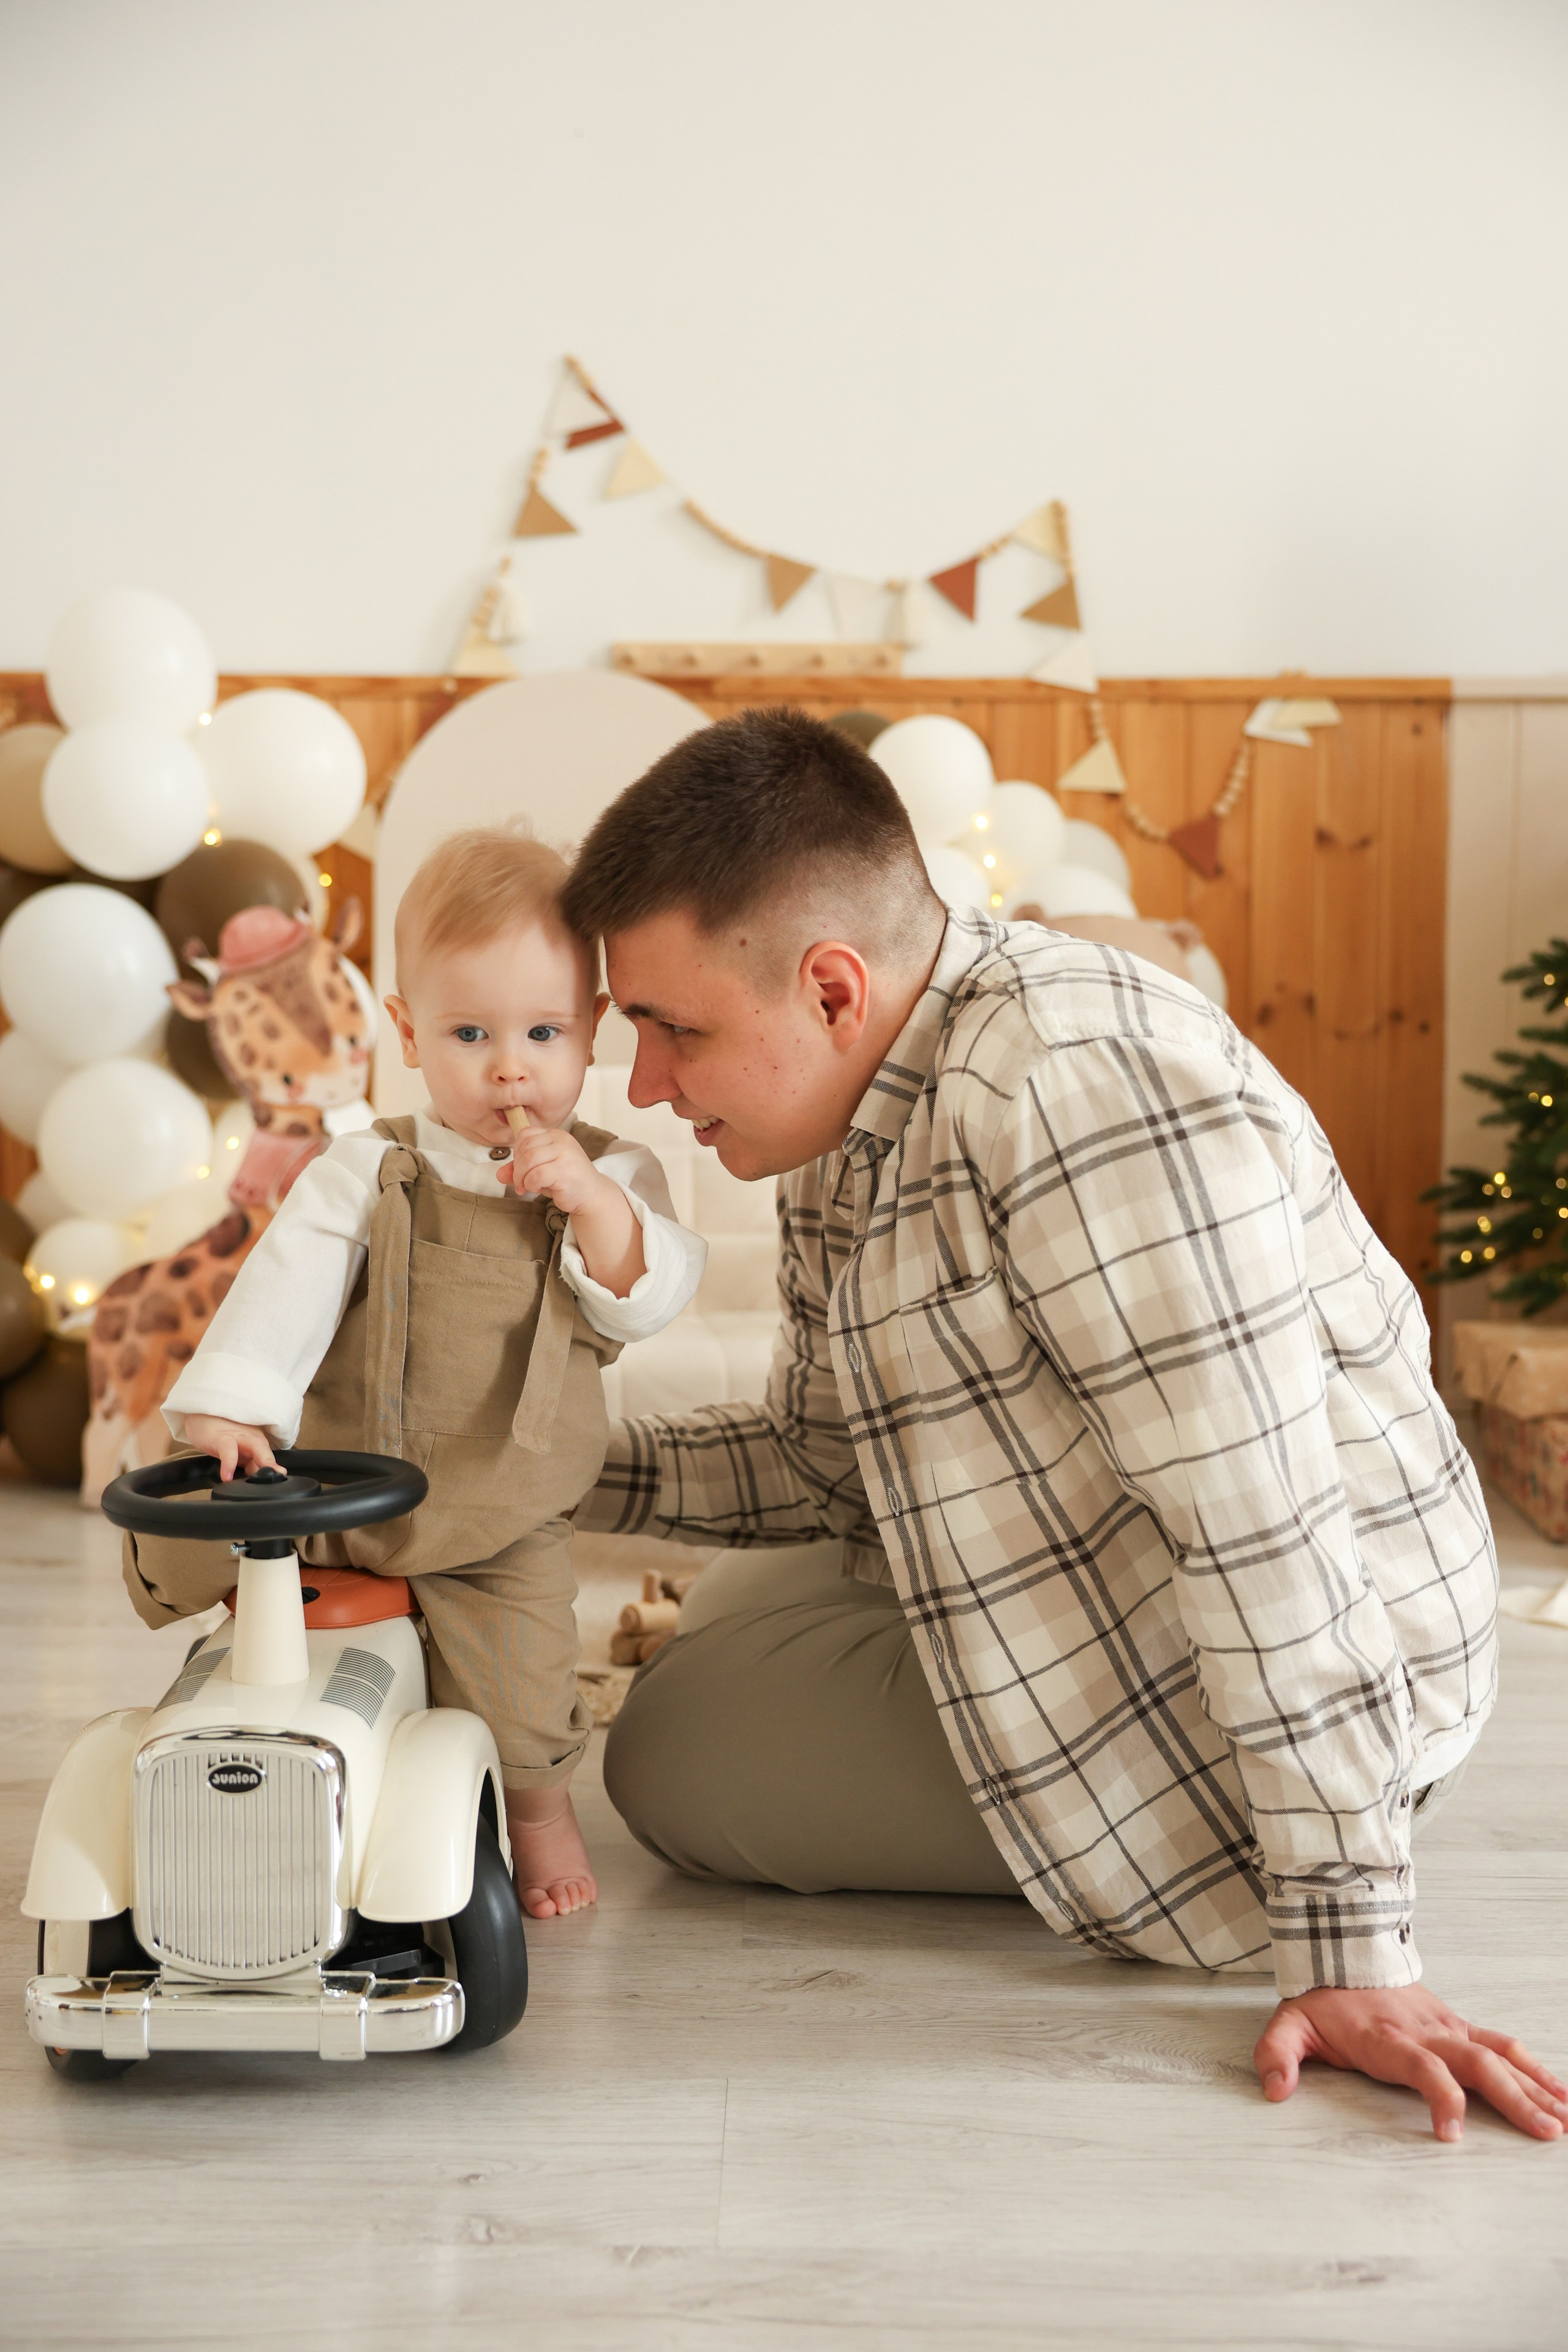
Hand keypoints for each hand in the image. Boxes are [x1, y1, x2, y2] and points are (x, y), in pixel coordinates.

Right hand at [182, 1414, 276, 1481]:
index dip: (273, 1470)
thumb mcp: (236, 1452)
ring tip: (261, 1476)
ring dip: (262, 1460)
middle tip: (280, 1474)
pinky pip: (228, 1451)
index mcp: (256, 1441)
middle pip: (266, 1449)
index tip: (278, 1480)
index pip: (268, 1458)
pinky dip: (228, 1463)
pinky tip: (226, 1476)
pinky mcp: (220, 1437)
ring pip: (255, 1446)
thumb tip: (256, 1481)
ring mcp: (237, 1435)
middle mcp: (250, 1437)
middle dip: (273, 1463)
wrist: (198, 1417)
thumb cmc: (218, 1434)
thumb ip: (247, 1465)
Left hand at [505, 1125, 605, 1217]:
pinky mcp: (565, 1170)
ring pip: (529, 1160)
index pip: (525, 1134)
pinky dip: (531, 1184)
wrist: (590, 1195)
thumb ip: (520, 1169)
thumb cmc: (565, 1181)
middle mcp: (561, 1140)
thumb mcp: (540, 1170)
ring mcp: (565, 1154)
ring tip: (527, 1187)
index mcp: (556, 1134)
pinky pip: (536, 1175)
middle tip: (520, 1183)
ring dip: (522, 1177)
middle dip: (517, 1168)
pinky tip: (539, 1189)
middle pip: (525, 1147)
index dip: (517, 1152)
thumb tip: (499, 1174)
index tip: (521, 1168)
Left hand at [1254, 1984, 1567, 2141]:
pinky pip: (1503, 2045)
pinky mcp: (1459, 2027)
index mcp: (1387, 2038)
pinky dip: (1535, 2069)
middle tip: (1545, 2135)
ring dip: (1535, 2086)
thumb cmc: (1322, 1999)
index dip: (1439, 2097)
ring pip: (1500, 2054)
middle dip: (1514, 2100)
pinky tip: (1560, 2094)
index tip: (1451, 2133)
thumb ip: (1278, 2055)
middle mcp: (1427, 2032)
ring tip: (1564, 2121)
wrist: (1343, 1951)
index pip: (1422, 2067)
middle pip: (1477, 2064)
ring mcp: (1448, 2027)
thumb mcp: (1289, 2024)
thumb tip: (1275, 2089)